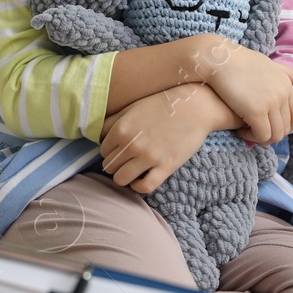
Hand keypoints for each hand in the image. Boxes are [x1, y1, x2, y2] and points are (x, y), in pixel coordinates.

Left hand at [98, 83, 218, 193]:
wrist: (195, 107)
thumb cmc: (162, 105)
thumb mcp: (132, 107)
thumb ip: (112, 122)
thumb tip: (97, 137)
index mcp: (121, 129)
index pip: (103, 151)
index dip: (110, 152)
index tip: (119, 150)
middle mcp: (131, 144)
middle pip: (109, 166)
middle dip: (116, 165)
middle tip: (126, 161)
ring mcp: (149, 157)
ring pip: (121, 179)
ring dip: (124, 177)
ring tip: (131, 171)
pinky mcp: (166, 167)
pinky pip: (144, 187)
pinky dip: (138, 187)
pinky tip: (140, 180)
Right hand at [193, 34, 292, 144]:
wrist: (220, 59)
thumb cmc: (239, 60)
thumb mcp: (269, 64)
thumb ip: (287, 73)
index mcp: (287, 85)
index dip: (285, 126)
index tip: (269, 125)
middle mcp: (282, 95)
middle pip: (286, 129)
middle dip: (272, 134)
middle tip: (255, 130)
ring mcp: (270, 104)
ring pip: (275, 135)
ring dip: (261, 138)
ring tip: (247, 131)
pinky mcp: (256, 112)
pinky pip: (261, 135)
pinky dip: (252, 138)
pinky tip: (239, 130)